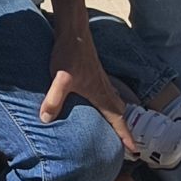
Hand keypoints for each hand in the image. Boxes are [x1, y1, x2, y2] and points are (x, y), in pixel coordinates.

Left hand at [40, 23, 134, 152]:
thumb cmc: (69, 54)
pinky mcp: (94, 74)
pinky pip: (107, 94)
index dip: (125, 135)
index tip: (134, 150)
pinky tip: (98, 103)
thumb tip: (46, 120)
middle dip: (124, 128)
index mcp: (100, 94)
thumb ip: (54, 100)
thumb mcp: (60, 79)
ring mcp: (100, 80)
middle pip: (120, 113)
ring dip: (117, 116)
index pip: (117, 120)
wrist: (73, 31)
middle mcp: (104, 89)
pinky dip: (109, 103)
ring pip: (115, 102)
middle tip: (127, 143)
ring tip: (115, 127)